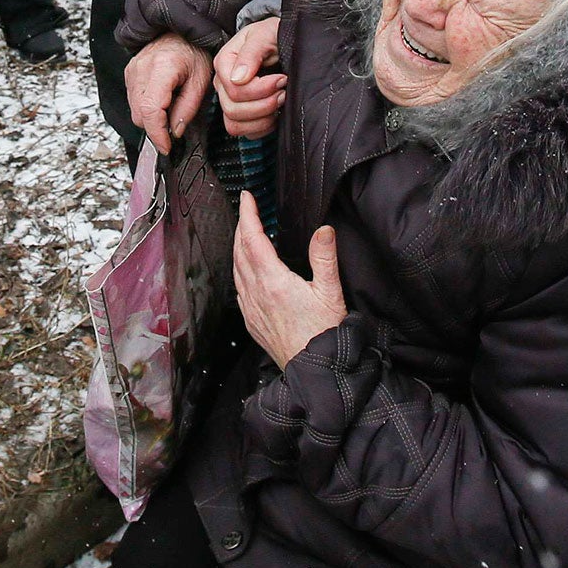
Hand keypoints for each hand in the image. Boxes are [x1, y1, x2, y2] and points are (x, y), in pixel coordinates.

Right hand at [124, 34, 211, 154]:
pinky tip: (161, 98)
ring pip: (134, 110)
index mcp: (162, 68)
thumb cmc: (194, 52)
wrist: (181, 30)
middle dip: (155, 127)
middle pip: (139, 114)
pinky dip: (146, 107)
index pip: (150, 110)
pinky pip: (133, 100)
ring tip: (170, 105)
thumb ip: (187, 109)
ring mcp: (132, 70)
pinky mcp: (129, 72)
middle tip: (174, 124)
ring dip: (150, 117)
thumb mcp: (201, 81)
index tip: (166, 147)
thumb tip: (175, 132)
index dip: (157, 133)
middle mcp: (141, 68)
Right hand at [215, 18, 285, 137]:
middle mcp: (223, 83)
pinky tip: (275, 113)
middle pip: (233, 109)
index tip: (281, 79)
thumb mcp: (265, 34)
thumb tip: (238, 77)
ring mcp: (230, 100)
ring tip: (280, 101)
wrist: (281, 42)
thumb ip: (251, 52)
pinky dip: (263, 127)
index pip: (234, 89)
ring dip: (263, 118)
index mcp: (225, 62)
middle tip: (283, 91)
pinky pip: (245, 133)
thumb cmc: (273, 36)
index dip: (260, 89)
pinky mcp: (241, 115)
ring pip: (235, 125)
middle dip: (264, 104)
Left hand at [234, 194, 345, 369]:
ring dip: (238, 247)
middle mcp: (257, 293)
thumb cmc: (323, 334)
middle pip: (240, 251)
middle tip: (247, 209)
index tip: (248, 198)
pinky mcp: (252, 321)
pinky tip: (245, 269)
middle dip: (242, 226)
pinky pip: (238, 288)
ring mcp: (251, 308)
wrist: (314, 369)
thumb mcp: (330, 292)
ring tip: (244, 233)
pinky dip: (238, 269)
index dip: (249, 215)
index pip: (253, 239)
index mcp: (273, 281)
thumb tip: (323, 230)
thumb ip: (324, 258)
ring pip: (236, 269)